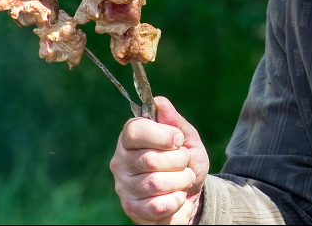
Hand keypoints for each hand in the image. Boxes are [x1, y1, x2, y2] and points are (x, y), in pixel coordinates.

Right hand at [111, 96, 209, 224]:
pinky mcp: (132, 209)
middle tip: (184, 162)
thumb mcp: (187, 138)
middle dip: (178, 160)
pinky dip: (176, 199)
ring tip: (184, 178)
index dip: (161, 134)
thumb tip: (160, 103)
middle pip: (149, 159)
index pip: (134, 131)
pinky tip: (177, 195)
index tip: (178, 140)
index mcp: (130, 138)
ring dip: (180, 180)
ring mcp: (124, 187)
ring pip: (155, 183)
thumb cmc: (185, 161)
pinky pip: (157, 205)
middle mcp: (121, 161)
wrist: (191, 193)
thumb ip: (174, 121)